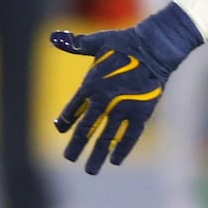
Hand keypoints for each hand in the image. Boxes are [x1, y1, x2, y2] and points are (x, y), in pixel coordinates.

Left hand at [49, 4, 203, 173]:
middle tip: (69, 158)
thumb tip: (53, 37)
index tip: (61, 129)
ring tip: (90, 170)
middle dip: (76, 146)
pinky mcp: (141, 114)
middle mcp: (103, 101)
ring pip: (106, 138)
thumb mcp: (97, 42)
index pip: (72, 110)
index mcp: (90, 85)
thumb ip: (75, 45)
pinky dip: (122, 150)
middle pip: (85, 129)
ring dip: (97, 155)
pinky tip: (115, 162)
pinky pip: (130, 137)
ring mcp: (122, 109)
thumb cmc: (124, 42)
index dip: (65, 122)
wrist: (154, 47)